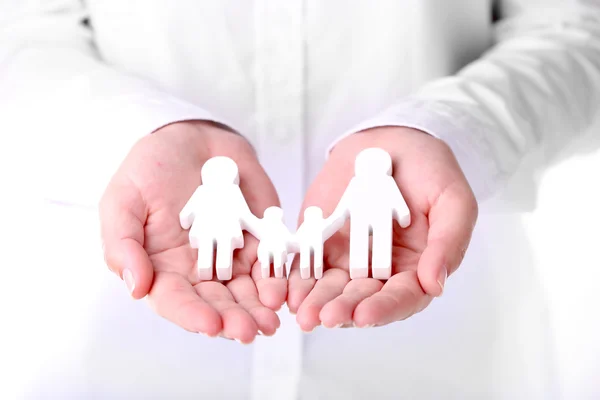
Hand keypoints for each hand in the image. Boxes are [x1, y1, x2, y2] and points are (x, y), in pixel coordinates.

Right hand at [99, 121, 284, 342]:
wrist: (190, 138)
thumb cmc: (149, 169)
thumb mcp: (123, 200)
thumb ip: (122, 243)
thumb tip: (135, 287)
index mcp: (163, 268)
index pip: (176, 301)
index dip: (192, 316)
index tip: (211, 325)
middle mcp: (198, 271)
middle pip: (216, 303)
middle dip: (233, 319)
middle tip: (250, 331)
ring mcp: (230, 256)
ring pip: (247, 290)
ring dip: (259, 307)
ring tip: (271, 319)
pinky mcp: (257, 239)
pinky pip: (269, 262)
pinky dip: (277, 277)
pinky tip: (284, 289)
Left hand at [287, 127, 477, 329]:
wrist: (391, 139)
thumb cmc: (430, 171)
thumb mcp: (453, 201)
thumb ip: (448, 242)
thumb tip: (434, 285)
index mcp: (415, 268)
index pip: (401, 298)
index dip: (384, 309)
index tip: (364, 315)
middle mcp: (380, 271)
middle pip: (361, 298)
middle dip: (342, 310)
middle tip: (324, 318)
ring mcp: (348, 257)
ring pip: (330, 287)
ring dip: (316, 301)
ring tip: (302, 311)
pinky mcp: (321, 241)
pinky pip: (306, 263)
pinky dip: (296, 277)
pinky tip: (286, 289)